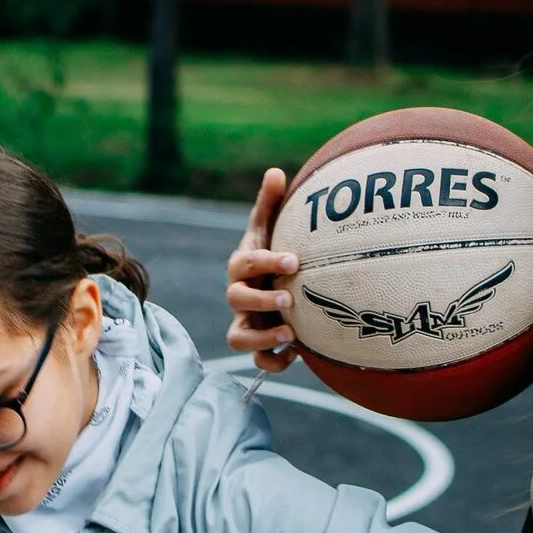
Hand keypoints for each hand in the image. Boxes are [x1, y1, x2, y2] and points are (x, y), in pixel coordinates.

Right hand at [224, 167, 298, 371]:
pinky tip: (296, 354)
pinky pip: (257, 361)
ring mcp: (245, 322)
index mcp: (242, 265)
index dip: (267, 261)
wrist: (272, 283)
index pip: (246, 262)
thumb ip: (270, 202)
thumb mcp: (269, 227)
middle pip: (236, 300)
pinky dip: (273, 361)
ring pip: (238, 337)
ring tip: (290, 332)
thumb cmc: (271, 250)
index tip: (294, 260)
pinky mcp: (257, 343)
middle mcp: (238, 295)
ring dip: (262, 338)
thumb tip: (276, 171)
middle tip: (289, 297)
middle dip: (261, 300)